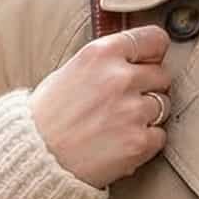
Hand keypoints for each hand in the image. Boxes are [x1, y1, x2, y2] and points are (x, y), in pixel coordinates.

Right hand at [29, 24, 173, 188]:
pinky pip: (159, 136)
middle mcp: (120, 78)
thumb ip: (106, 63)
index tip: (149, 62)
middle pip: (162, 74)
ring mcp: (132, 111)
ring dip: (148, 115)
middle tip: (125, 102)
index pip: (154, 39)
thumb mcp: (70, 71)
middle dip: (149, 87)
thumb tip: (136, 59)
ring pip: (164, 105)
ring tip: (117, 125)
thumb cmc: (46, 117)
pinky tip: (119, 143)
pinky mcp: (139, 141)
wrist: (34, 159)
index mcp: (101, 54)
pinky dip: (145, 142)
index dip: (154, 53)